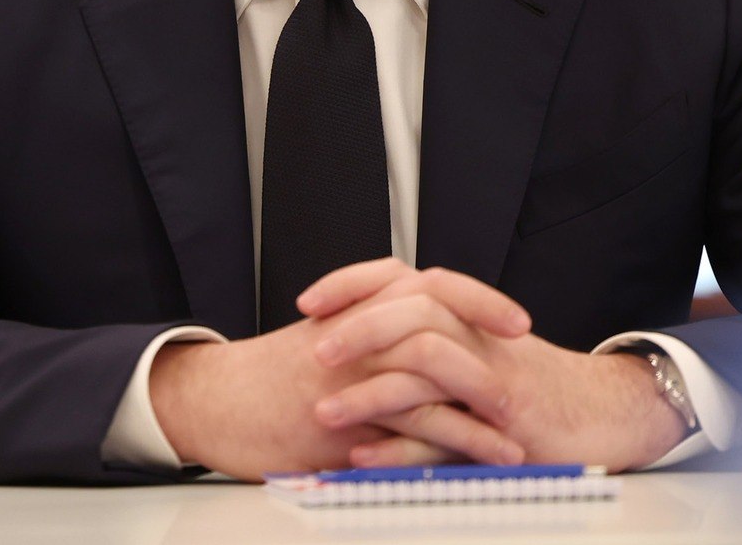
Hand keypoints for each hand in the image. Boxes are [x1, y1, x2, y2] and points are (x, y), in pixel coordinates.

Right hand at [147, 302, 524, 480]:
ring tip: (519, 426)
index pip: (426, 285)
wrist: (214, 403)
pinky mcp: (347, 418)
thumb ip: (368, 337)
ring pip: (431, 370)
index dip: (475, 297)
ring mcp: (353, 373)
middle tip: (526, 344)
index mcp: (355, 310)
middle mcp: (358, 333)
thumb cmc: (266, 379)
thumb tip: (421, 351)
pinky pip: (413, 424)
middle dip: (488, 325)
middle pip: (436, 310)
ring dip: (483, 398)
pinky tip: (484, 455)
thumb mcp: (321, 342)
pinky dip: (457, 440)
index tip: (512, 316)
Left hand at [300, 259, 691, 470]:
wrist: (602, 413)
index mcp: (462, 312)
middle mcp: (474, 334)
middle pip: (411, 309)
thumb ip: (424, 338)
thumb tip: (358, 336)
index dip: (351, 284)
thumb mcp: (474, 349)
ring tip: (325, 410)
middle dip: (357, 328)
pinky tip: (365, 458)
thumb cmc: (531, 384)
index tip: (309, 301)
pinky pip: (444, 433)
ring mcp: (490, 376)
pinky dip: (401, 448)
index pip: (399, 277)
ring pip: (424, 368)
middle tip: (315, 350)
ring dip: (368, 392)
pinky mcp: (502, 423)